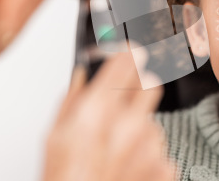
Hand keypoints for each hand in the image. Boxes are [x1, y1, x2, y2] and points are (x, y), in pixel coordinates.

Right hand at [42, 49, 174, 180]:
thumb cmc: (65, 180)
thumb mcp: (54, 136)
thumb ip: (71, 99)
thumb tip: (84, 75)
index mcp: (97, 112)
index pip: (127, 62)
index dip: (131, 53)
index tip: (133, 50)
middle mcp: (128, 125)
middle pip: (152, 83)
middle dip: (141, 87)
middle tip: (127, 101)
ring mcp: (150, 147)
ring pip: (154, 120)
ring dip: (140, 128)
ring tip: (119, 151)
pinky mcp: (165, 167)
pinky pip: (161, 148)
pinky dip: (148, 155)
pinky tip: (129, 168)